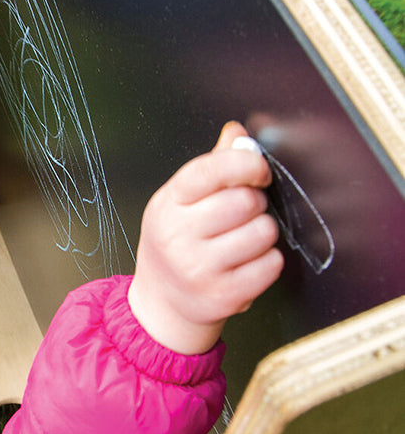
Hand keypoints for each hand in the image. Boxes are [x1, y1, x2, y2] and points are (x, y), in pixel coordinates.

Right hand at [128, 121, 283, 353]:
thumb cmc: (178, 242)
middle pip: (245, 201)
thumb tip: (237, 132)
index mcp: (168, 204)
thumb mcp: (181, 201)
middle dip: (255, 204)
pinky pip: (271, 264)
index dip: (246, 163)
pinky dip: (267, 262)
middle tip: (242, 214)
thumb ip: (212, 166)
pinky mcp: (223, 295)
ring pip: (263, 232)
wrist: (163, 301)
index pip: (210, 170)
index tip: (258, 171)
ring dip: (263, 233)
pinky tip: (245, 264)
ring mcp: (199, 269)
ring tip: (242, 241)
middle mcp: (178, 236)